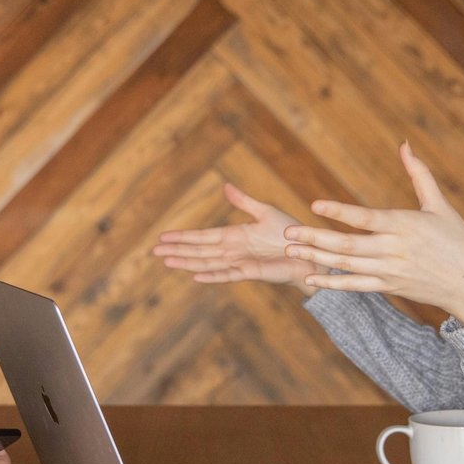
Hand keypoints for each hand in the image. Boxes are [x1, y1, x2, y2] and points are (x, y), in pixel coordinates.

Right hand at [154, 183, 315, 292]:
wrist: (309, 252)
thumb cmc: (290, 233)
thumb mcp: (264, 212)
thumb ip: (243, 202)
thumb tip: (225, 186)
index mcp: (233, 236)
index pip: (202, 237)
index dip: (183, 237)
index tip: (163, 237)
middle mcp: (232, 250)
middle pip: (198, 251)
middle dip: (177, 251)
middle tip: (154, 252)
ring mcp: (239, 262)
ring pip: (207, 263)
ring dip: (187, 262)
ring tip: (167, 262)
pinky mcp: (250, 272)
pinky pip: (227, 274)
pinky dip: (211, 276)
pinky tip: (195, 277)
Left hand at [283, 143, 463, 322]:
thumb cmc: (458, 240)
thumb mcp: (441, 205)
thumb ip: (419, 174)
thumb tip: (404, 144)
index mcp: (406, 226)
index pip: (366, 218)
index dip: (340, 212)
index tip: (315, 205)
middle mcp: (395, 250)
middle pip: (349, 245)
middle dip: (316, 238)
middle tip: (288, 233)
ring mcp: (390, 272)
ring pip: (347, 266)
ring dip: (317, 258)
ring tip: (290, 251)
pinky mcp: (389, 288)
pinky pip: (355, 286)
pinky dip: (332, 284)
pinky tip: (310, 278)